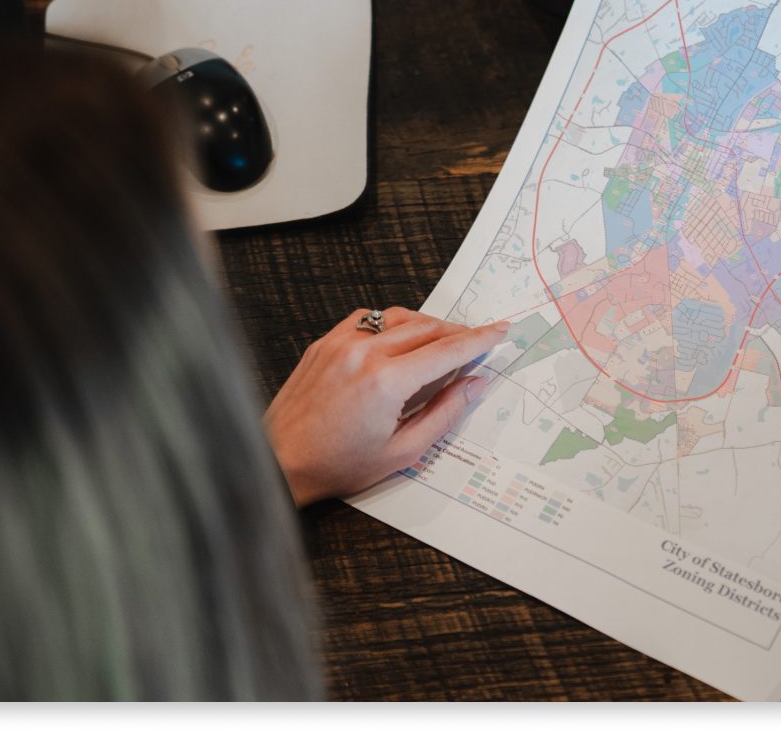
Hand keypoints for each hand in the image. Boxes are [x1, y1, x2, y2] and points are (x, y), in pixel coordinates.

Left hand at [265, 307, 507, 506]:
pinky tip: (399, 338)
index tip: (499, 331)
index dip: (480, 339)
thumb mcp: (402, 451)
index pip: (447, 350)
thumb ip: (444, 413)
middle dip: (458, 332)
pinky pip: (367, 318)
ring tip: (442, 341)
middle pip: (427, 328)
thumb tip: (474, 384)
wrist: (280, 460)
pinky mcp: (324, 343)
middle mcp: (364, 353)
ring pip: (399, 317)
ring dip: (427, 324)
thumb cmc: (336, 464)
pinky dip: (391, 323)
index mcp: (387, 381)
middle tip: (477, 340)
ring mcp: (341, 343)